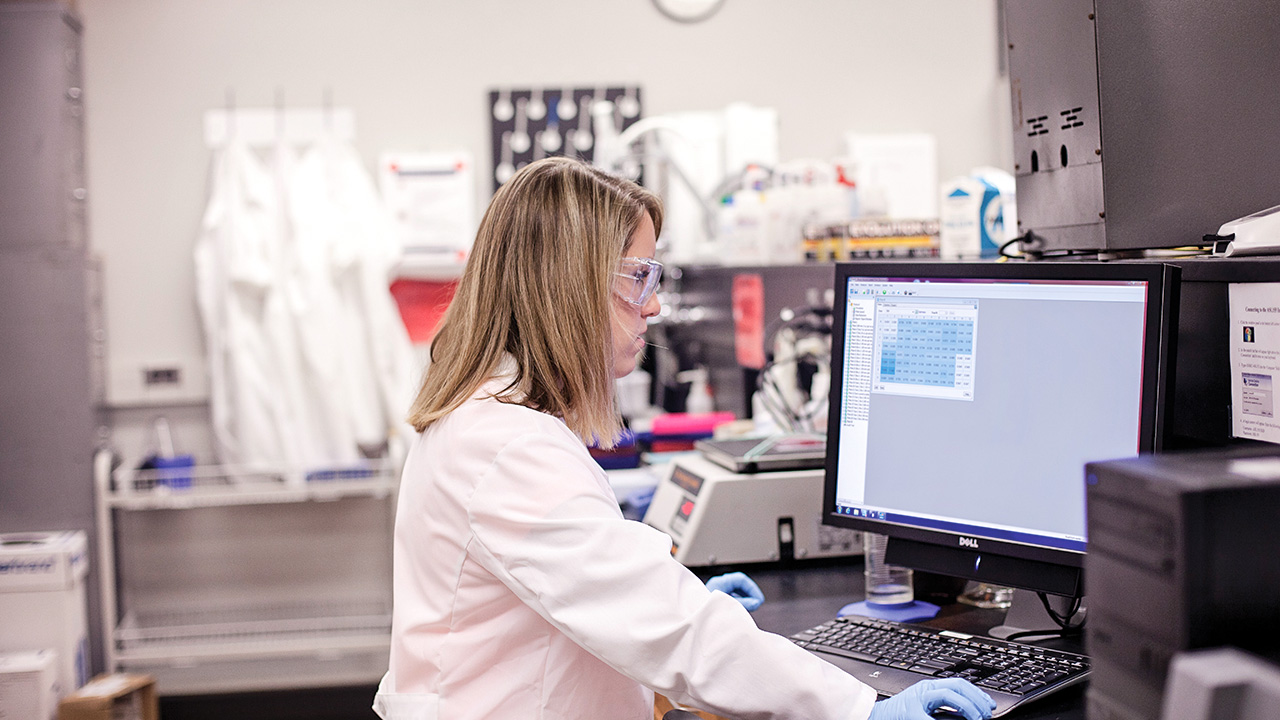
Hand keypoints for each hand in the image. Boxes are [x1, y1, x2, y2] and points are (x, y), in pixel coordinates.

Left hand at [704, 572, 763, 611]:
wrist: (690, 621)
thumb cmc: (704, 612)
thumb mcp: (729, 607)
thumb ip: (744, 604)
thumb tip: (756, 602)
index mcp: (719, 583)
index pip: (741, 579)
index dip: (752, 589)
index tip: (759, 600)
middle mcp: (716, 586)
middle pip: (738, 584)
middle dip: (749, 594)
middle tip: (756, 604)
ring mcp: (714, 592)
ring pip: (734, 592)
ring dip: (743, 599)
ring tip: (749, 609)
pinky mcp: (713, 601)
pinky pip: (728, 598)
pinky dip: (736, 603)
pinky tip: (739, 612)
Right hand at [868, 678, 995, 719]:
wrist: (872, 718)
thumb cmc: (896, 717)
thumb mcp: (923, 709)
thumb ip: (943, 709)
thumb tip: (967, 714)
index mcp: (927, 688)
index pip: (958, 683)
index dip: (977, 692)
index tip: (989, 705)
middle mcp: (924, 690)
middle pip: (957, 685)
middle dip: (976, 699)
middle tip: (987, 713)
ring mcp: (918, 699)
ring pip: (950, 694)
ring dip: (968, 706)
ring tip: (978, 718)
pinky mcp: (913, 711)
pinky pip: (937, 709)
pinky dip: (952, 714)